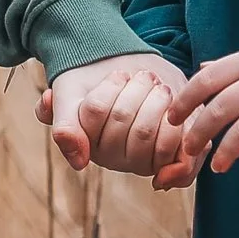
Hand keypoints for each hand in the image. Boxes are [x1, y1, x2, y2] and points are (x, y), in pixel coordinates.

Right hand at [37, 53, 187, 171]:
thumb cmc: (97, 83)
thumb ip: (65, 128)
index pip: (95, 109)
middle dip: (137, 88)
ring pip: (144, 132)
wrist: (132, 75)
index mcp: (84, 142)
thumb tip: (79, 162)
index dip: (111, 85)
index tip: (119, 75)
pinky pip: (168, 152)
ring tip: (160, 87)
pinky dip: (173, 126)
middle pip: (121, 118)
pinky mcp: (166, 162)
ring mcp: (138, 162)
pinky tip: (172, 106)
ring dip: (156, 99)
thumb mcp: (70, 96)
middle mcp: (110, 158)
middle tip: (145, 76)